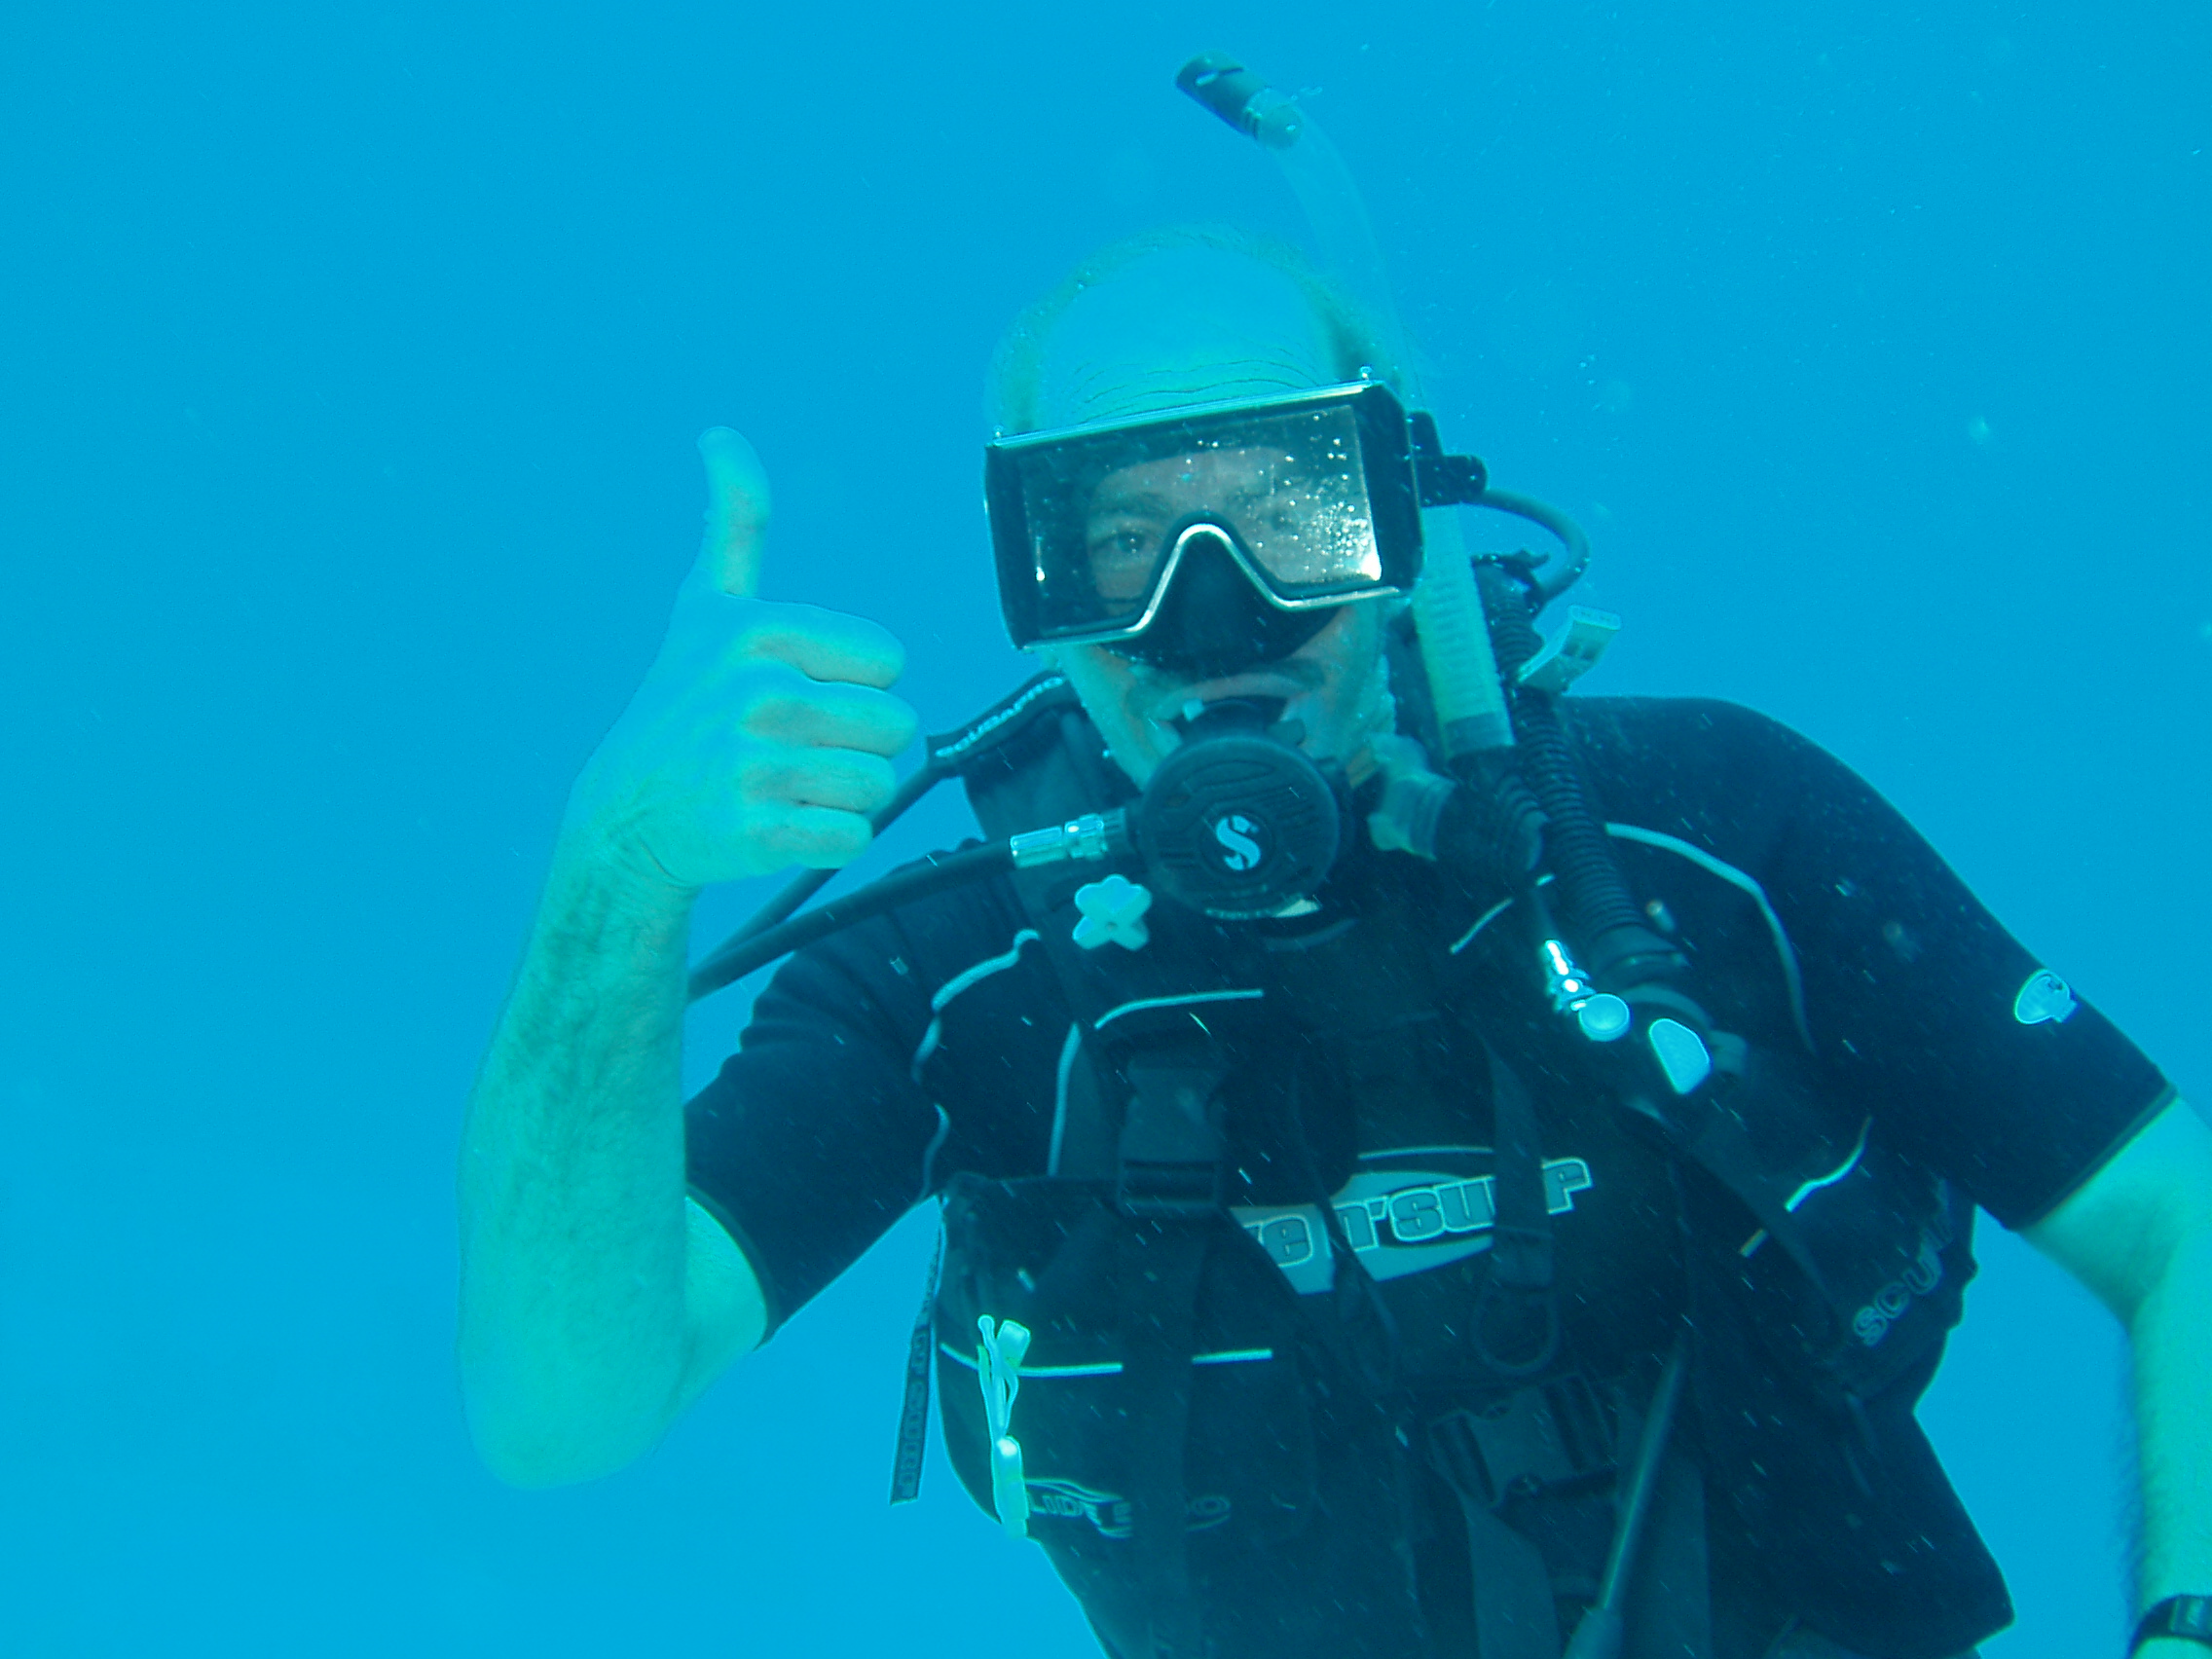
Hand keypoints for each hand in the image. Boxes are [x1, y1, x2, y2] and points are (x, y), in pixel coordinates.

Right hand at [563, 428, 918, 892]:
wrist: (626, 810)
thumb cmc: (681, 701)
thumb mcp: (705, 607)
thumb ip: (736, 524)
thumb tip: (721, 435)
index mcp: (759, 633)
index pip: (890, 660)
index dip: (857, 680)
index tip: (803, 688)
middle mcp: (758, 695)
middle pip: (896, 726)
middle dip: (859, 742)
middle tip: (798, 745)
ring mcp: (755, 767)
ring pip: (880, 785)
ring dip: (846, 792)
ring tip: (790, 782)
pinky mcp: (758, 834)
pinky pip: (853, 838)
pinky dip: (830, 838)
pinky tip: (782, 819)